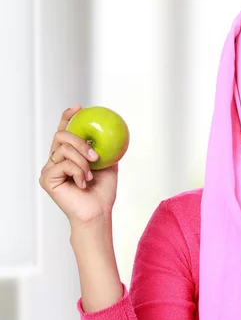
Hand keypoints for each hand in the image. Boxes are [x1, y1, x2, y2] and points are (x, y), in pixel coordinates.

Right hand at [39, 105, 118, 228]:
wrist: (98, 211)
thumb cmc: (102, 191)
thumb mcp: (108, 164)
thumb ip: (106, 149)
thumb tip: (115, 131)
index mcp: (69, 155)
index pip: (65, 131)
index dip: (68, 117)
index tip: (79, 107)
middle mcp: (56, 159)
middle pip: (61, 136)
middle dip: (80, 142)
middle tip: (95, 155)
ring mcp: (49, 168)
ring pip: (64, 150)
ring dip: (83, 162)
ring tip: (90, 175)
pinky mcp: (46, 178)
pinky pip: (63, 164)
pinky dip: (78, 172)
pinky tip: (82, 183)